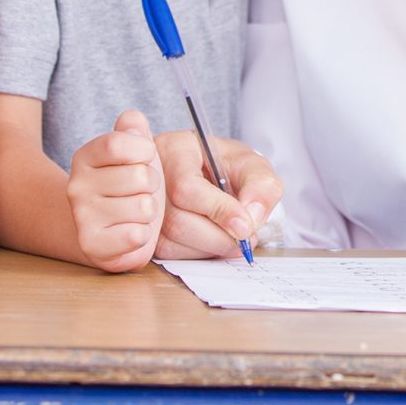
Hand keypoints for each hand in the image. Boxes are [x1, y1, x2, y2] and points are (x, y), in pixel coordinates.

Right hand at [65, 111, 165, 272]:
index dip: (143, 150)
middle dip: (152, 184)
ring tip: (135, 213)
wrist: (106, 230)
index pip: (117, 143)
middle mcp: (76, 186)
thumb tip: (132, 119)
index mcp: (84, 157)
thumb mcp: (133, 151)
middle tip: (139, 192)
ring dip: (149, 211)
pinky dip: (142, 234)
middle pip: (139, 175)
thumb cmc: (126, 187)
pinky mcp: (92, 245)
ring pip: (143, 206)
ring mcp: (82, 217)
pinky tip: (131, 231)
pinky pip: (136, 235)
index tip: (145, 158)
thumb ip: (133, 129)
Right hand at [154, 129, 280, 259]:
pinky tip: (212, 237)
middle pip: (178, 221)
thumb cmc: (226, 166)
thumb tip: (250, 220)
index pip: (186, 187)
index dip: (218, 210)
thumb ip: (261, 186)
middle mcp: (151, 178)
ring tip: (231, 234)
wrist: (209, 173)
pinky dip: (200, 253)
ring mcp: (145, 207)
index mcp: (175, 150)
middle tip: (246, 237)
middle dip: (220, 237)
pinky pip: (172, 254)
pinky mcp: (147, 234)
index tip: (246, 226)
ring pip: (174, 243)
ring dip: (212, 247)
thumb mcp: (251, 165)